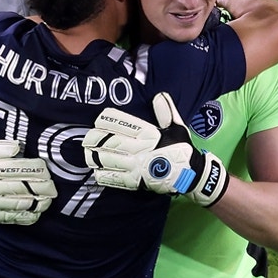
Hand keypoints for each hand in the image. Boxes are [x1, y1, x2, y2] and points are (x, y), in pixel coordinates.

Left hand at [82, 93, 228, 205]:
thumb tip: (159, 95)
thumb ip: (167, 112)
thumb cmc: (182, 149)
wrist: (191, 175)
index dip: (108, 121)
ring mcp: (137, 166)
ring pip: (109, 160)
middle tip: (86, 139)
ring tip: (87, 154)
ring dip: (95, 157)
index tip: (98, 120)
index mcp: (149, 134)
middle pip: (111, 142)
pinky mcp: (137, 182)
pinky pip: (115, 178)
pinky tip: (96, 171)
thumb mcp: (178, 127)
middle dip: (95, 140)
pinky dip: (104, 175)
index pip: (124, 124)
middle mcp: (141, 149)